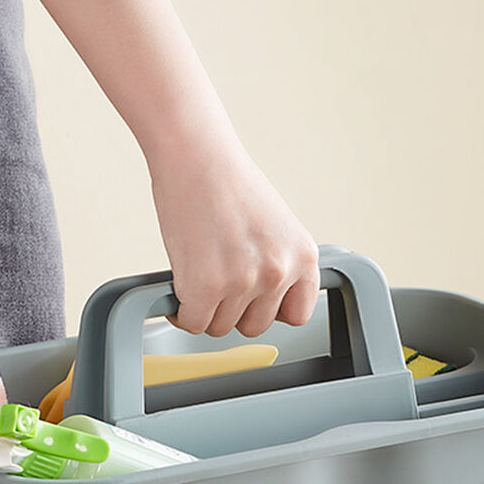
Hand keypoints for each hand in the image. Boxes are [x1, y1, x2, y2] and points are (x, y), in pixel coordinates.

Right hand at [149, 137, 319, 338]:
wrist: (196, 156)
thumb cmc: (228, 183)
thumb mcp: (276, 227)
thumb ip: (278, 264)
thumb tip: (263, 300)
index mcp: (303, 257)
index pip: (297, 315)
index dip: (270, 309)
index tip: (253, 302)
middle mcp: (279, 271)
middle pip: (255, 326)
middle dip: (234, 310)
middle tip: (218, 283)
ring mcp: (243, 281)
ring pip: (221, 327)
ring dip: (206, 309)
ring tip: (198, 275)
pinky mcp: (205, 287)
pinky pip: (193, 323)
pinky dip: (182, 312)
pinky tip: (180, 288)